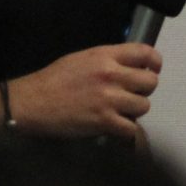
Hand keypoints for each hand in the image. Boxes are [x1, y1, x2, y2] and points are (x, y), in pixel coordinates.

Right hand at [7, 42, 162, 139]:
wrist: (31, 102)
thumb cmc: (53, 80)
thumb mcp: (81, 59)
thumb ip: (107, 60)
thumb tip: (128, 66)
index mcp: (105, 56)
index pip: (145, 53)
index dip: (154, 63)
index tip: (152, 70)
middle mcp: (111, 75)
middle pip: (150, 82)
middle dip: (143, 90)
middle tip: (131, 95)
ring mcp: (109, 99)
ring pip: (144, 106)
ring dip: (134, 111)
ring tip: (120, 112)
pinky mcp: (104, 122)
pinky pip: (131, 129)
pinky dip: (125, 132)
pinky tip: (116, 129)